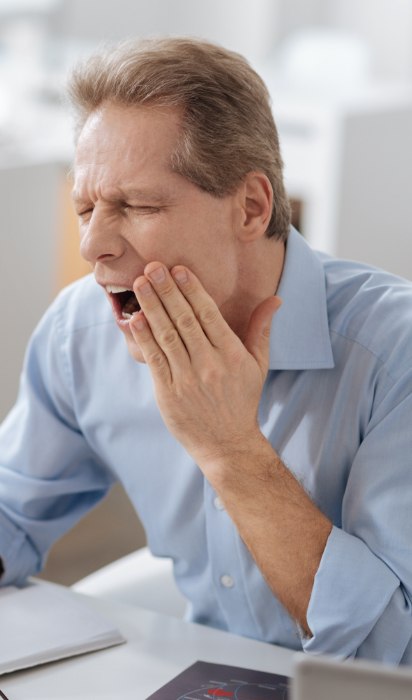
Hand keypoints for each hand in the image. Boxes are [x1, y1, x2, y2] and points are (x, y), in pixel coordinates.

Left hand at [129, 262, 280, 470]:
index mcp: (231, 355)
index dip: (192, 290)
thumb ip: (260, 329)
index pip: (209, 315)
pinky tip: (135, 319)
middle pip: (185, 320)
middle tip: (153, 266)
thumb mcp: (258, 364)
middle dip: (167, 291)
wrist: (227, 444)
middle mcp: (209, 364)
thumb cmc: (242, 400)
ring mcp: (187, 379)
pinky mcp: (168, 393)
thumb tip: (275, 299)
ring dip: (151, 308)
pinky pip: (155, 360)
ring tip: (140, 284)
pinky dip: (144, 338)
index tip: (179, 269)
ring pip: (167, 336)